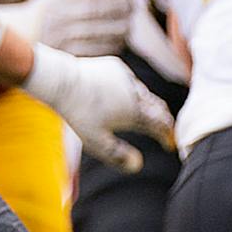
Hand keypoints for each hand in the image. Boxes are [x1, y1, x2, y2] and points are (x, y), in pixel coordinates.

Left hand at [23, 47, 175, 171]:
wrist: (63, 81)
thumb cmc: (78, 113)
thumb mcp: (96, 141)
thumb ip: (117, 155)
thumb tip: (137, 165)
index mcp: (135, 111)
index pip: (160, 125)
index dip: (167, 135)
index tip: (169, 144)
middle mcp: (135, 92)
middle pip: (158, 107)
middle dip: (163, 120)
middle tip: (165, 130)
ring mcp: (126, 77)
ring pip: (144, 92)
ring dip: (148, 105)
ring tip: (148, 115)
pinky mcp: (116, 66)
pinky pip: (129, 80)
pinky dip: (132, 90)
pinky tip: (125, 96)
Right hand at [33, 0, 136, 57]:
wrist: (7, 42)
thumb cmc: (38, 18)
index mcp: (55, 1)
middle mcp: (57, 19)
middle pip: (99, 13)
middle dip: (121, 9)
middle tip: (134, 8)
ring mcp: (60, 39)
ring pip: (100, 33)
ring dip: (120, 29)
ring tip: (128, 25)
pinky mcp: (64, 57)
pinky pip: (95, 52)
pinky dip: (110, 46)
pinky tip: (118, 42)